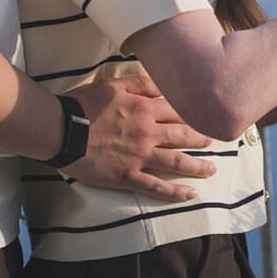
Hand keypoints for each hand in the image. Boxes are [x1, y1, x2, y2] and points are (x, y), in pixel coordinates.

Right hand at [64, 75, 219, 201]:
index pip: (179, 112)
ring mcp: (138, 156)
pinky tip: (190, 194)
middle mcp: (147, 133)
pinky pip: (155, 186)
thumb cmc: (83, 105)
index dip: (196, 114)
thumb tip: (163, 83)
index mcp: (145, 109)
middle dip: (202, 139)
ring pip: (176, 162)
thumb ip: (141, 83)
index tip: (209, 116)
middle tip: (215, 142)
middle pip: (183, 136)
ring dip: (197, 166)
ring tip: (212, 169)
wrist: (61, 129)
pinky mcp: (126, 176)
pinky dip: (174, 192)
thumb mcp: (114, 85)